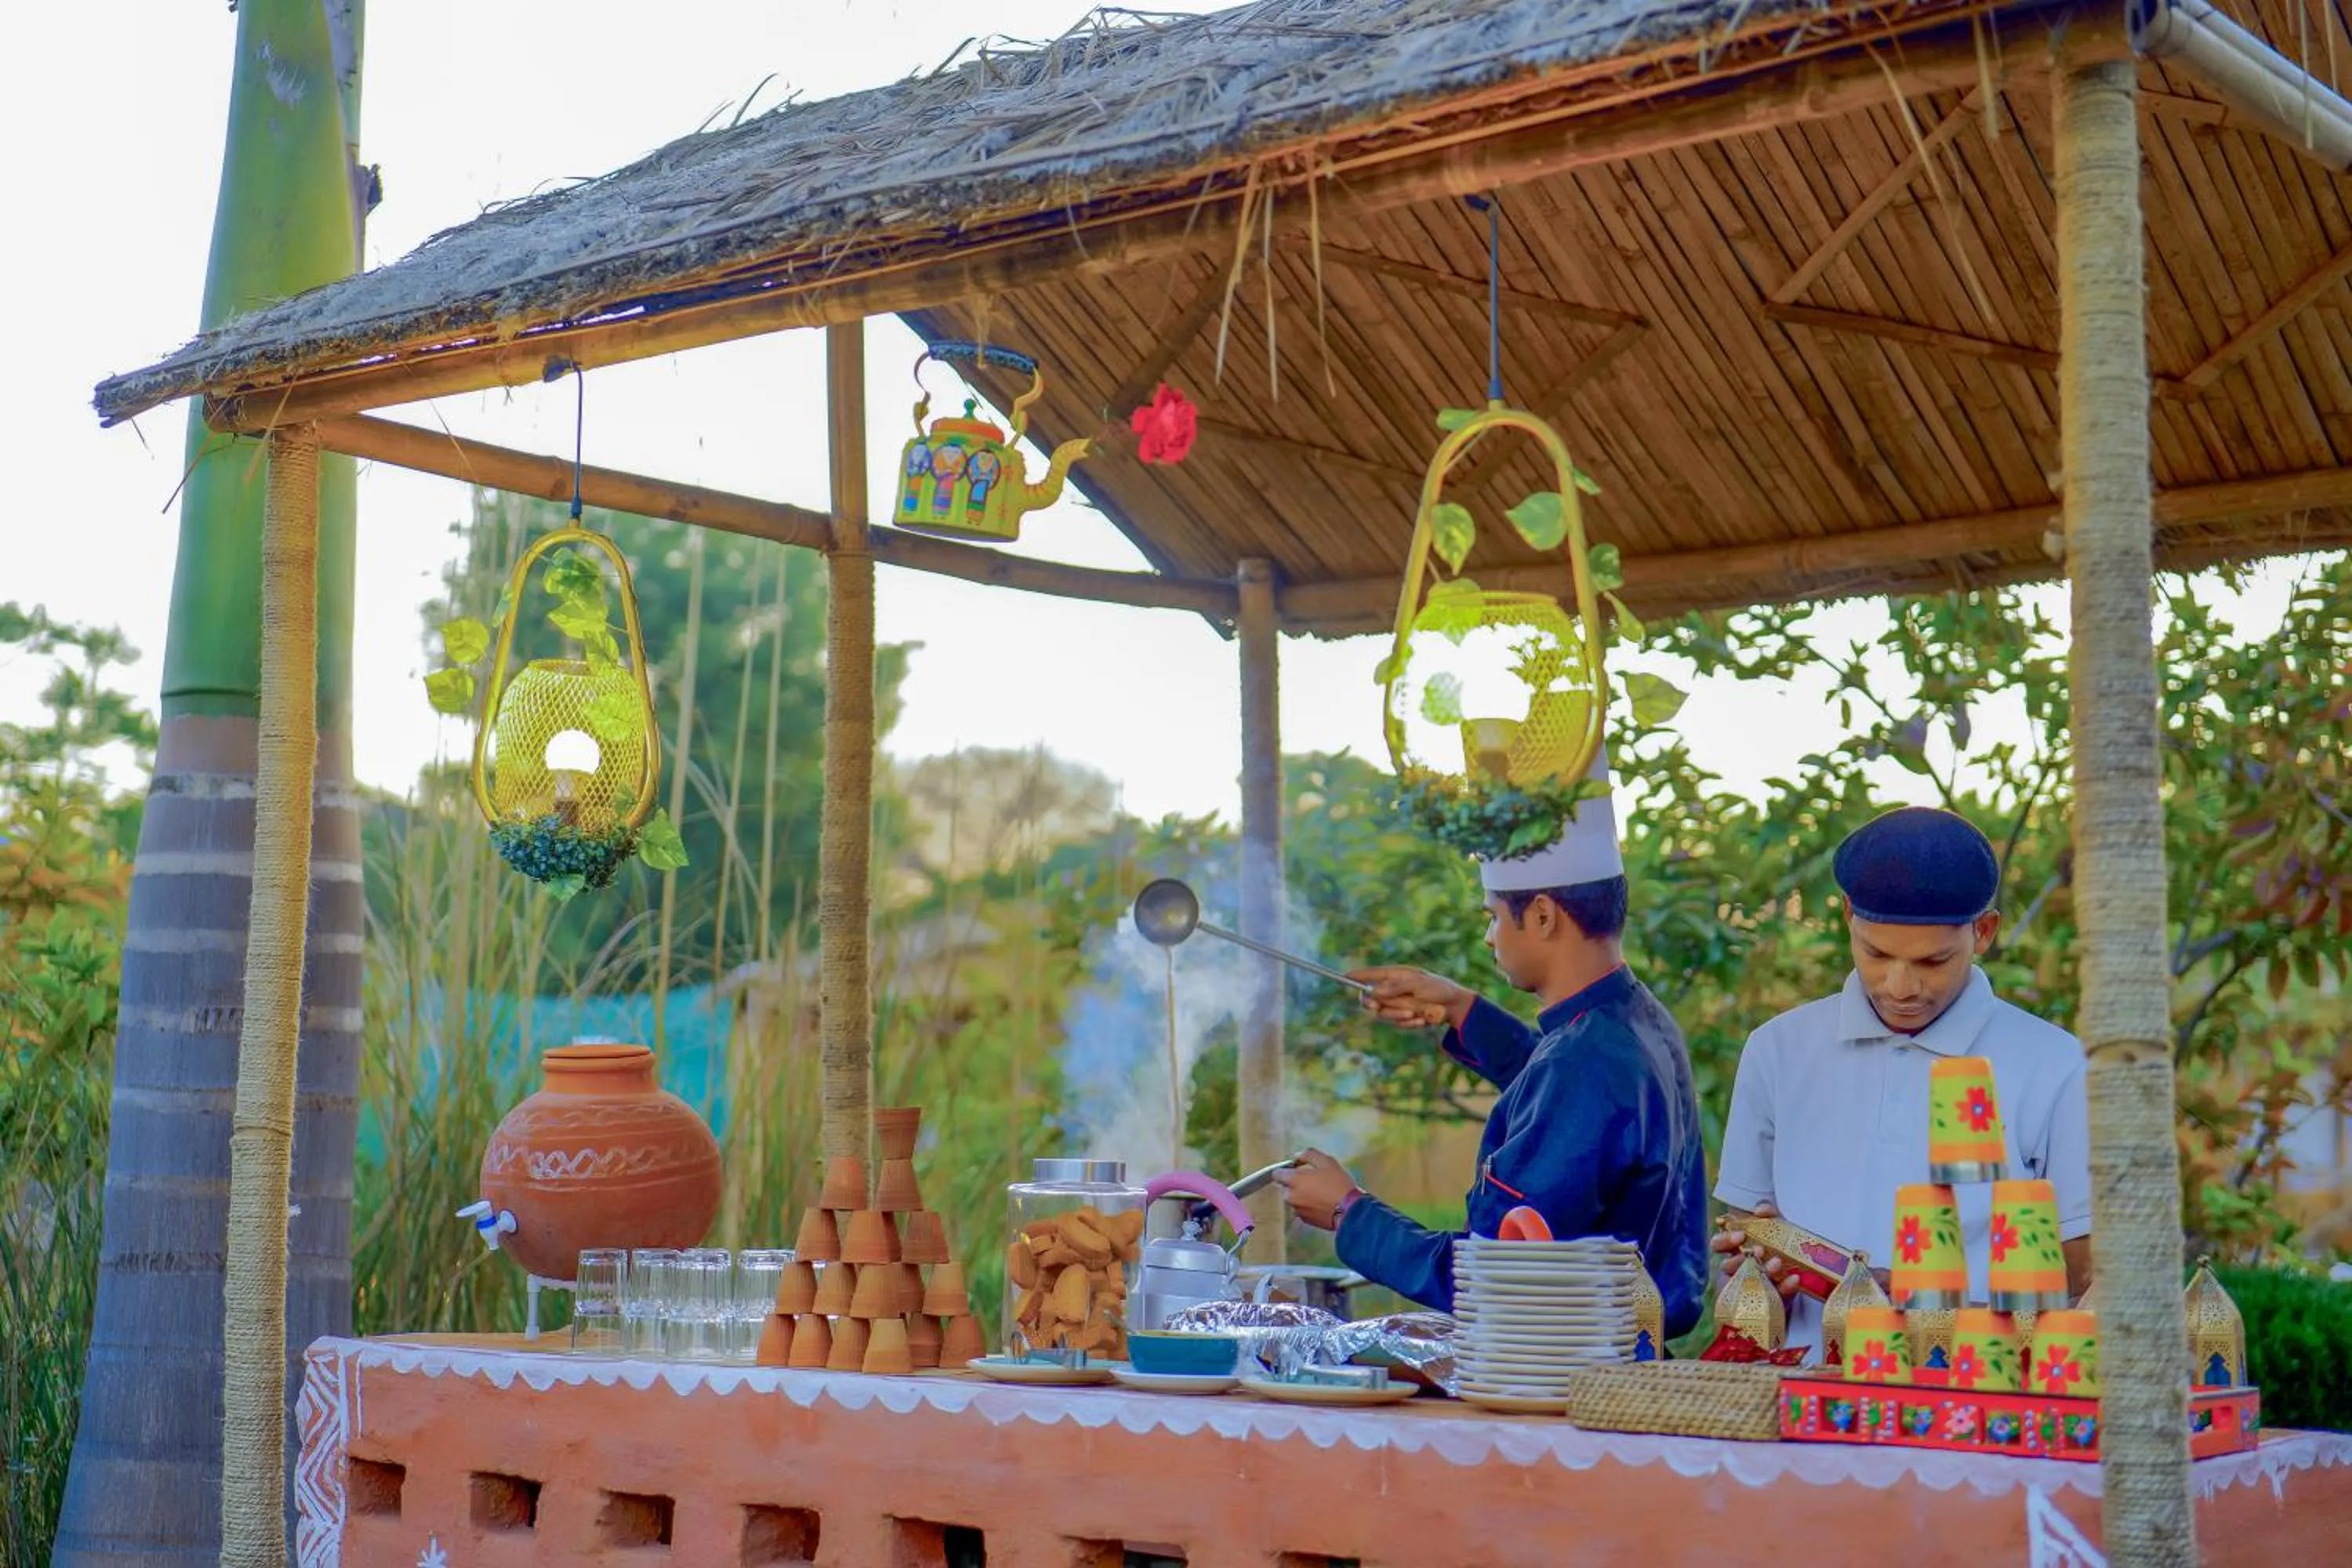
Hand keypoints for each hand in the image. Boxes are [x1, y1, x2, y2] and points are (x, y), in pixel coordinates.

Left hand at [1274, 1148, 1359, 1231]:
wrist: (1350, 1211)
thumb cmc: (1338, 1184)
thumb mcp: (1326, 1161)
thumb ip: (1308, 1155)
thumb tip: (1297, 1156)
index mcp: (1294, 1180)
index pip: (1276, 1174)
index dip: (1286, 1170)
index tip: (1296, 1169)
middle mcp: (1291, 1196)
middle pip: (1285, 1187)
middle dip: (1295, 1184)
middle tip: (1313, 1181)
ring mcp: (1297, 1210)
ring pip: (1294, 1199)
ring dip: (1301, 1196)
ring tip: (1320, 1193)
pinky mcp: (1305, 1220)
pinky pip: (1302, 1209)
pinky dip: (1308, 1206)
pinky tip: (1322, 1204)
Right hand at [1348, 966, 1474, 1030]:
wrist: (1456, 1008)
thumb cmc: (1439, 989)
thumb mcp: (1418, 985)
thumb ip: (1395, 987)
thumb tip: (1372, 991)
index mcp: (1396, 975)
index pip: (1370, 975)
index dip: (1356, 976)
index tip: (1343, 977)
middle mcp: (1393, 989)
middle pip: (1370, 999)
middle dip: (1375, 1005)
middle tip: (1377, 1007)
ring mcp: (1398, 1004)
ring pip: (1383, 1014)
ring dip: (1397, 1015)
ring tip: (1416, 1014)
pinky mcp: (1404, 1017)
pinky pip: (1397, 1023)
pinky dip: (1409, 1023)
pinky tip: (1422, 1020)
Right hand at [1712, 1201, 1803, 1300]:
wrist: (1798, 1281)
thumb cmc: (1780, 1252)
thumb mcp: (1776, 1231)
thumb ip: (1769, 1216)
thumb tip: (1760, 1207)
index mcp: (1735, 1252)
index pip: (1719, 1245)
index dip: (1724, 1240)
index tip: (1739, 1236)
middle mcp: (1737, 1271)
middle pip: (1727, 1266)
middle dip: (1740, 1259)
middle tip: (1758, 1251)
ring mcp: (1751, 1290)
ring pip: (1748, 1282)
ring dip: (1763, 1270)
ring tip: (1777, 1263)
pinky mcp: (1769, 1304)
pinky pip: (1775, 1297)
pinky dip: (1786, 1287)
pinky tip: (1795, 1279)